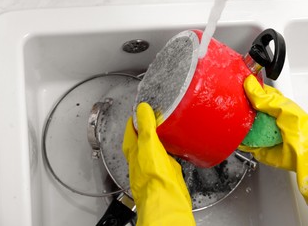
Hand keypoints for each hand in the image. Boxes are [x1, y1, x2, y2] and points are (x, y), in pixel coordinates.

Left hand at [123, 103, 194, 225]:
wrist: (166, 199)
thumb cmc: (153, 178)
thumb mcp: (148, 144)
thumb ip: (146, 126)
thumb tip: (142, 109)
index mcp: (132, 150)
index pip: (131, 128)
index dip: (137, 116)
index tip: (144, 108)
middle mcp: (140, 157)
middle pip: (142, 137)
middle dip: (148, 126)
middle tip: (157, 115)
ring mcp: (152, 164)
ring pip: (154, 146)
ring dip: (159, 136)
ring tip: (167, 127)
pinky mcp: (165, 170)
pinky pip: (165, 154)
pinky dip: (169, 147)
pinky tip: (176, 145)